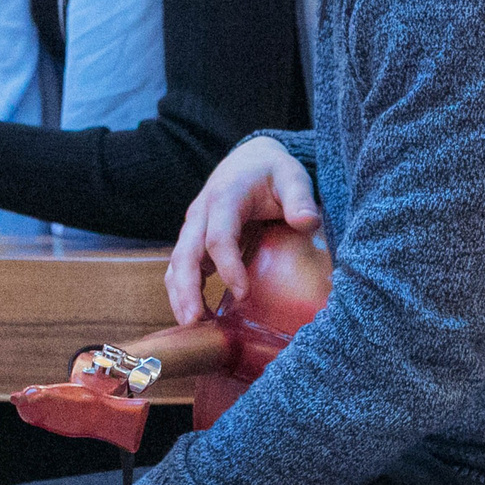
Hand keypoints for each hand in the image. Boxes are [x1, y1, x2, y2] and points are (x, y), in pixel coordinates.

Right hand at [164, 137, 321, 325]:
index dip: (227, 267)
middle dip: (187, 288)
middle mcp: (201, 212)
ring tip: (190, 324)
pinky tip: (194, 314)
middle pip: (186, 253)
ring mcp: (193, 226)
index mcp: (224, 197)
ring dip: (179, 293)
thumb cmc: (272, 172)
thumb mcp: (291, 177)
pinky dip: (182, 290)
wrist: (249, 160)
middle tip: (194, 320)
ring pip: (177, 262)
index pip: (218, 237)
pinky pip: (180, 266)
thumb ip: (299, 198)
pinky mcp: (194, 239)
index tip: (243, 294)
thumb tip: (307, 221)